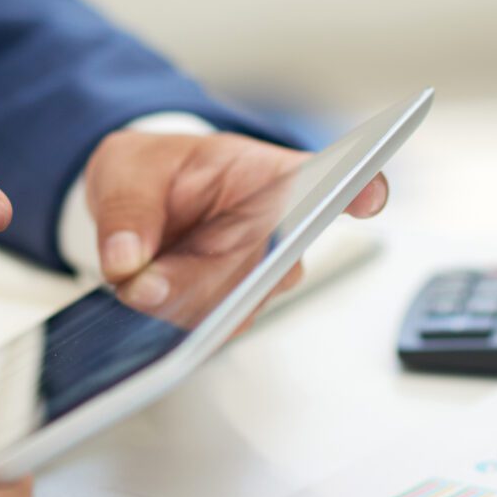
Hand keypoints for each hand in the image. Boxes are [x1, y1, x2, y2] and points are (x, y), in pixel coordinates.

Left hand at [85, 130, 389, 321]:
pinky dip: (174, 321)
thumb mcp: (128, 169)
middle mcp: (278, 228)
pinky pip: (213, 327)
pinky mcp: (233, 308)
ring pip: (237, 305)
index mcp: (266, 176)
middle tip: (144, 283)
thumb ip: (129, 210)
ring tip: (137, 285)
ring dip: (181, 303)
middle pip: (271, 264)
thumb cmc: (151, 172)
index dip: (356, 188)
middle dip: (202, 280)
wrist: (137, 203)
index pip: (327, 178)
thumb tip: (128, 262)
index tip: (368, 195)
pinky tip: (147, 305)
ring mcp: (259, 274)